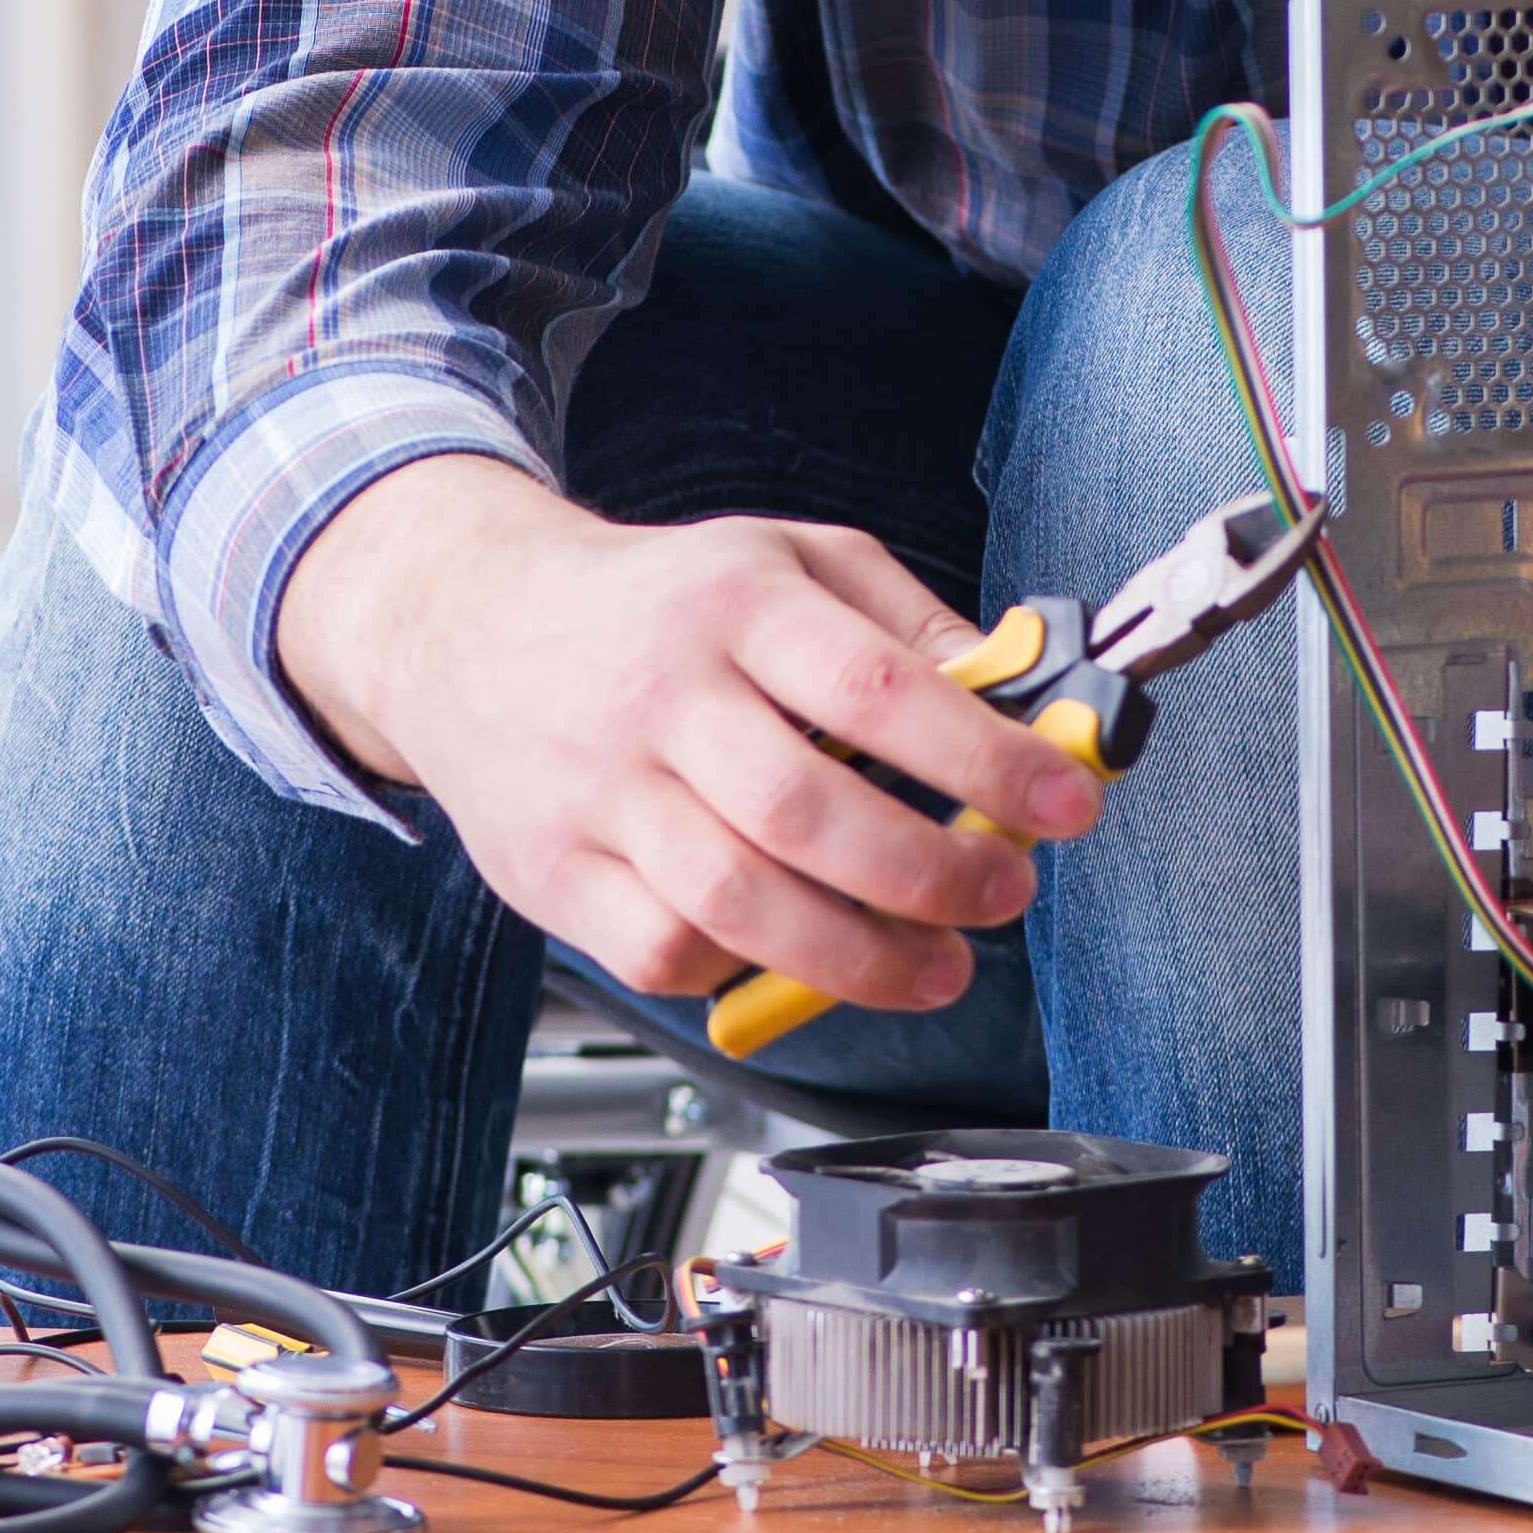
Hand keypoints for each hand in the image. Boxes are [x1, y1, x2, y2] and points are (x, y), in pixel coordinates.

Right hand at [274, 453, 1102, 1012]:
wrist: (468, 626)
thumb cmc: (658, 603)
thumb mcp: (788, 559)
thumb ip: (908, 624)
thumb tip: (1015, 692)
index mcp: (736, 602)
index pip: (875, 688)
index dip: (984, 757)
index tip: (1064, 800)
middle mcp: (663, 694)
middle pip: (808, 811)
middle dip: (932, 874)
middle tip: (1002, 893)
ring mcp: (600, 790)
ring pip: (739, 903)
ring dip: (861, 955)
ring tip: (938, 963)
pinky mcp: (553, 872)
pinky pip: (663, 952)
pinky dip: (743, 973)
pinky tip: (796, 953)